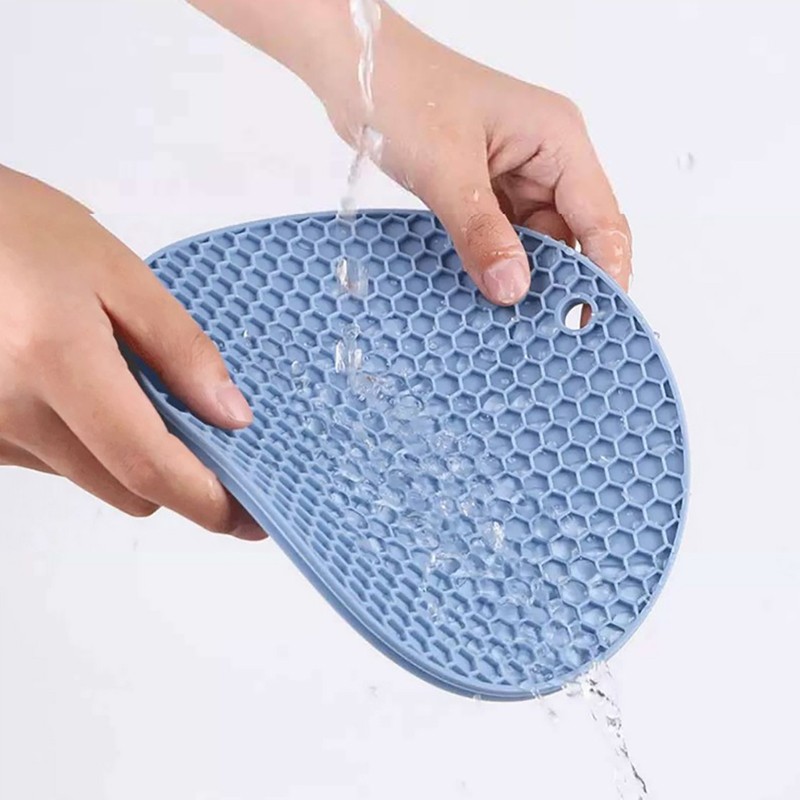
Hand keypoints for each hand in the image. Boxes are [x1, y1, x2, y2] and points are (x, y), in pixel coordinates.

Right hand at [0, 166, 264, 539]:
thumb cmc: (22, 230)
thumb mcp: (118, 271)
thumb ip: (180, 348)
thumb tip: (232, 417)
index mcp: (56, 360)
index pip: (146, 464)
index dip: (206, 500)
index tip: (250, 514)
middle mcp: (12, 409)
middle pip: (125, 488)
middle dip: (176, 472)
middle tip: (209, 430)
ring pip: (92, 477)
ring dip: (128, 451)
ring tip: (127, 379)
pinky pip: (54, 459)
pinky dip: (86, 437)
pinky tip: (82, 382)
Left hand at [189, 1, 630, 304]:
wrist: (355, 68)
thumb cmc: (404, 92)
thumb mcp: (447, 169)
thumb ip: (481, 232)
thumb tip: (512, 291)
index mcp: (558, 140)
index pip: (601, 218)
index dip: (606, 273)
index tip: (595, 322)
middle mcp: (546, 159)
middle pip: (572, 237)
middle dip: (560, 284)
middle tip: (545, 336)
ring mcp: (515, 176)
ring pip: (535, 242)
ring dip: (523, 277)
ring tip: (512, 323)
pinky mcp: (486, 190)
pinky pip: (503, 237)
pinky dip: (495, 264)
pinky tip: (486, 293)